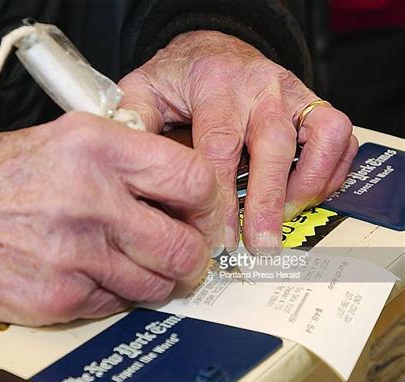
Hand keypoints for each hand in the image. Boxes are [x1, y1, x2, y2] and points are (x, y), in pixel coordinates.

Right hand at [0, 112, 222, 324]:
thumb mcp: (68, 139)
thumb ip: (131, 157)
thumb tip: (184, 186)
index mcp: (98, 147)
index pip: (192, 178)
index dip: (209, 201)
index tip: (204, 211)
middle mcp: (91, 199)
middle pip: (186, 246)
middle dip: (193, 254)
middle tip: (183, 248)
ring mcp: (76, 254)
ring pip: (160, 285)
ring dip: (158, 277)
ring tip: (132, 258)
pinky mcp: (61, 297)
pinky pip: (120, 304)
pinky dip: (118, 291)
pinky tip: (93, 270)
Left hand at [119, 30, 356, 253]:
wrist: (214, 48)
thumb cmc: (179, 76)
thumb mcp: (144, 90)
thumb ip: (134, 124)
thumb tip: (130, 169)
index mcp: (214, 85)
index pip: (220, 146)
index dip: (220, 198)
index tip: (217, 238)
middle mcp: (259, 87)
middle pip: (273, 146)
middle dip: (267, 203)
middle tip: (260, 245)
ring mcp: (291, 94)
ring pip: (322, 135)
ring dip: (308, 185)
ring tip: (284, 217)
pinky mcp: (311, 104)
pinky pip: (338, 136)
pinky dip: (330, 171)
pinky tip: (305, 194)